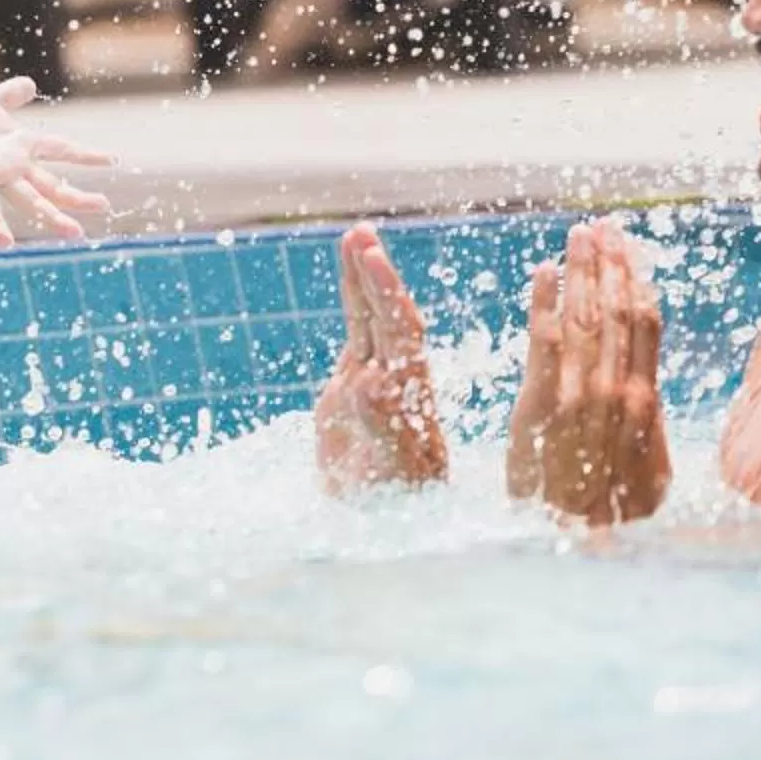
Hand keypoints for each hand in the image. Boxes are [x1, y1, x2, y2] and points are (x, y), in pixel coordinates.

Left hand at [0, 77, 114, 243]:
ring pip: (30, 201)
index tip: (112, 160)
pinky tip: (7, 243)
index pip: (60, 150)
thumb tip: (30, 85)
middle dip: (78, 197)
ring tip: (75, 233)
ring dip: (52, 218)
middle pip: (52, 185)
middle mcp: (12, 165)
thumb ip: (9, 95)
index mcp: (19, 144)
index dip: (85, 155)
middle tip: (105, 207)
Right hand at [314, 224, 448, 491]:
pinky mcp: (352, 387)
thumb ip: (384, 426)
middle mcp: (396, 381)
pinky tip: (350, 270)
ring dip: (365, 277)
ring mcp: (375, 380)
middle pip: (390, 318)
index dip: (388, 298)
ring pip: (373, 319)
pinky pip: (357, 333)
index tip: (374, 263)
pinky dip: (353, 299)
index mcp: (410, 395)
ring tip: (356, 235)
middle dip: (377, 277)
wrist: (379, 524)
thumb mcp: (389, 471)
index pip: (401, 335)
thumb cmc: (393, 505)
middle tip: (362, 237)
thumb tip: (375, 382)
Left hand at [504, 224, 668, 524]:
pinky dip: (545, 302)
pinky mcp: (538, 406)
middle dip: (609, 264)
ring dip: (581, 270)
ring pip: (584, 316)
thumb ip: (647, 429)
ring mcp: (578, 395)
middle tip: (600, 227)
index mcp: (644, 400)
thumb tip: (648, 398)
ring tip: (577, 235)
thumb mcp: (649, 472)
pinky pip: (543, 342)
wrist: (579, 546)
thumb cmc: (614, 514)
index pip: (643, 325)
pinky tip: (544, 271)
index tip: (629, 250)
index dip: (636, 281)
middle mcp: (615, 390)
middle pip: (615, 311)